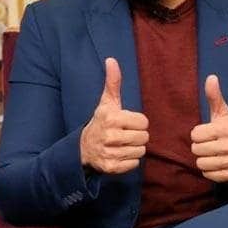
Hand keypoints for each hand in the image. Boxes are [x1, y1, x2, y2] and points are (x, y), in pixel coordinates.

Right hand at [80, 58, 148, 173]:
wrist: (83, 148)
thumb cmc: (101, 122)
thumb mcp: (107, 102)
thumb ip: (112, 82)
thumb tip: (111, 60)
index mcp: (112, 118)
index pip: (143, 122)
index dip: (138, 122)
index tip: (127, 123)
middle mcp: (110, 136)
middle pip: (144, 137)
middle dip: (138, 136)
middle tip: (126, 135)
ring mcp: (110, 153)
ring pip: (140, 151)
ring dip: (134, 149)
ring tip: (123, 144)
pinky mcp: (111, 167)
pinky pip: (134, 164)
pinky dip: (129, 161)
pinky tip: (120, 154)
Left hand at [190, 74, 227, 182]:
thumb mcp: (223, 113)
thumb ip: (214, 97)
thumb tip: (211, 77)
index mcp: (226, 128)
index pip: (195, 134)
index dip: (198, 134)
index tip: (206, 133)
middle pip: (196, 150)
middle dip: (199, 148)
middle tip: (208, 145)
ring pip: (201, 164)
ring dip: (203, 160)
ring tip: (211, 154)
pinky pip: (208, 175)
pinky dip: (209, 171)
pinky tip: (216, 164)